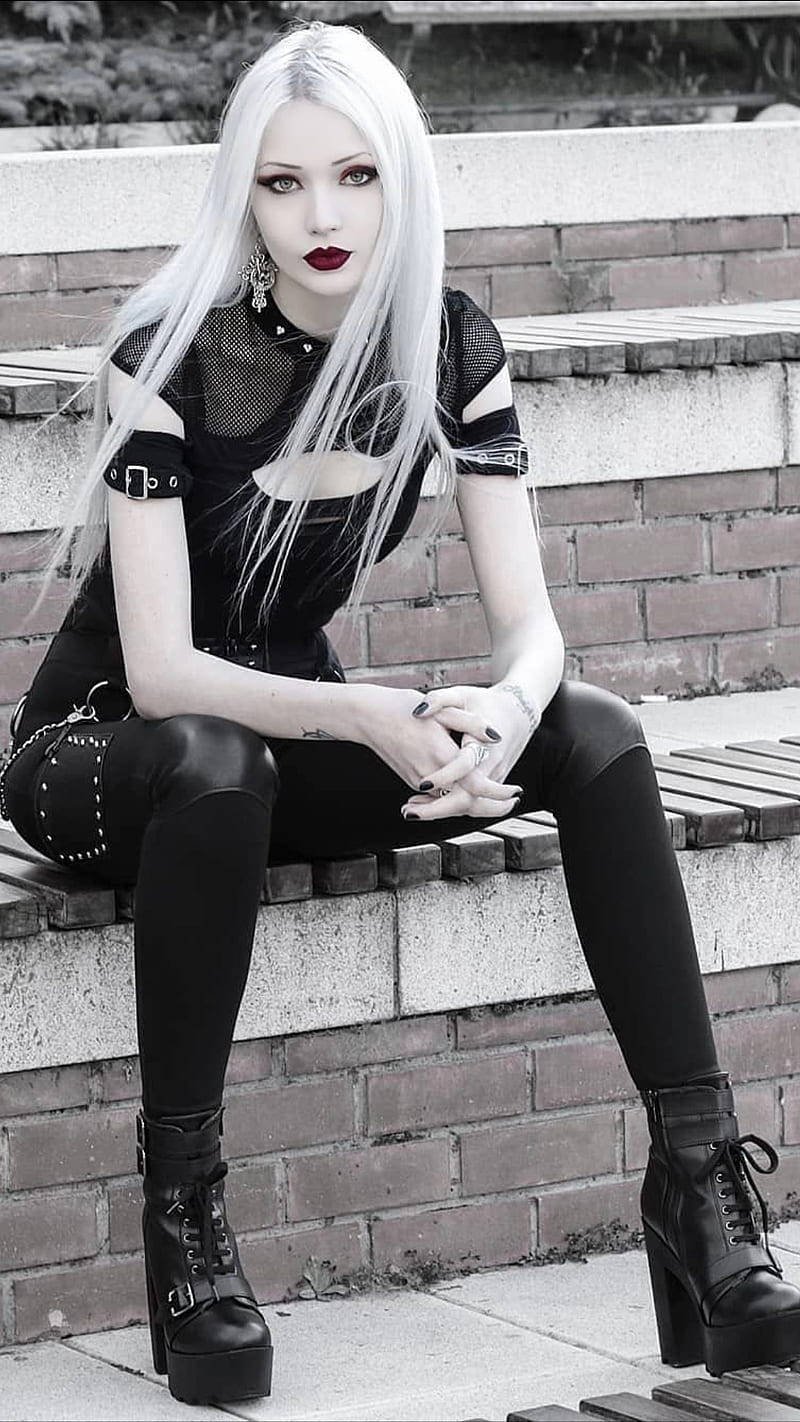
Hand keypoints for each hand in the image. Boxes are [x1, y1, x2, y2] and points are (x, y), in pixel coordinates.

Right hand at [352, 683, 519, 815]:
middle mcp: (429, 775)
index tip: (515, 790)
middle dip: (492, 807)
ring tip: (500, 800)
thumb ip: (472, 723)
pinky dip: (458, 799)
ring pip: (452, 803)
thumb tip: (496, 736)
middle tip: (513, 802)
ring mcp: (418, 781)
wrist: (367, 716)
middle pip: (466, 803)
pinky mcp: (411, 781)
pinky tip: (474, 793)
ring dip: (476, 805)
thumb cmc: (405, 707)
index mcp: (440, 755)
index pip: (474, 784)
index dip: (497, 791)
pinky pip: (439, 797)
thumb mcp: (442, 708)